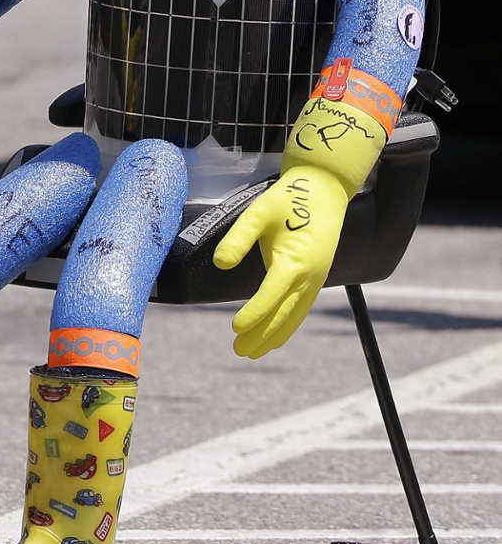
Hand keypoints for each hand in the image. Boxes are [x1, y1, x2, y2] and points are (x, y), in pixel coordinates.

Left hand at [212, 164, 351, 357]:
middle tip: (238, 351)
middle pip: (283, 313)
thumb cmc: (287, 199)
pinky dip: (288, 324)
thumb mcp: (257, 213)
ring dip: (273, 334)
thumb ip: (238, 238)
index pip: (271, 295)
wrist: (323, 191)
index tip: (235, 328)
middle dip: (261, 334)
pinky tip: (274, 336)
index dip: (254, 313)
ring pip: (294, 315)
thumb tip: (220, 264)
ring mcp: (316, 279)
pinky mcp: (316, 277)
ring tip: (252, 352)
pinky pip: (301, 307)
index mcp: (295, 260)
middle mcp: (310, 275)